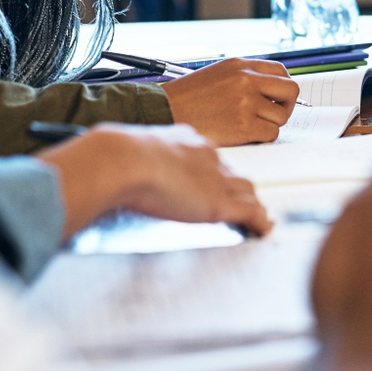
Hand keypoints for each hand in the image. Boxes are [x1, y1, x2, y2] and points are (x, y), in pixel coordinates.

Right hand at [40, 122, 272, 239]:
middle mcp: (207, 156)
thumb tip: (109, 163)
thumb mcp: (129, 149)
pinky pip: (250, 212)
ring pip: (246, 190)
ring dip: (250, 204)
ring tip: (253, 217)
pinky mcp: (219, 203)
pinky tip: (262, 229)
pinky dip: (259, 221)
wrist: (124, 159)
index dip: (213, 172)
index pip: (209, 157)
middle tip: (236, 201)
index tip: (209, 182)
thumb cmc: (118, 154)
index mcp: (187, 140)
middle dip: (235, 187)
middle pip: (232, 173)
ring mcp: (216, 180)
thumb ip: (131, 158)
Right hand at [160, 56, 298, 144]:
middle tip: (273, 115)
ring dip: (270, 124)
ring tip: (249, 126)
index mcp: (240, 65)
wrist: (164, 112)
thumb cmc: (186, 98)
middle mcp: (246, 80)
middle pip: (291, 91)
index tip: (278, 98)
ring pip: (281, 116)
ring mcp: (246, 102)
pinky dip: (262, 137)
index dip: (282, 88)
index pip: (281, 71)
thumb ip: (245, 78)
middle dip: (286, 105)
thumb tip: (271, 90)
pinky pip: (271, 133)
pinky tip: (245, 135)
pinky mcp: (243, 125)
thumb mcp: (218, 74)